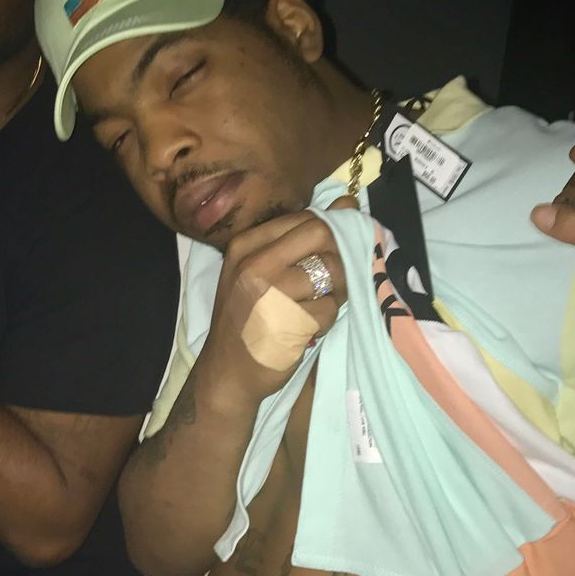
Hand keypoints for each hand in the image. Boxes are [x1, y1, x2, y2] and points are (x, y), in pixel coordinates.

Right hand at [203, 208, 347, 402]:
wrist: (225, 372)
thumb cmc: (245, 319)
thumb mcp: (257, 272)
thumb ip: (298, 239)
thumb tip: (349, 202)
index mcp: (245, 245)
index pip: (305, 218)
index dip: (327, 236)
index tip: (325, 257)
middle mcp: (255, 263)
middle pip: (321, 234)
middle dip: (335, 257)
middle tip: (327, 281)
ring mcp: (271, 292)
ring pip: (331, 271)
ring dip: (333, 291)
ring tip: (314, 307)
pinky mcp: (289, 321)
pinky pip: (330, 308)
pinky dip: (325, 320)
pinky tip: (305, 329)